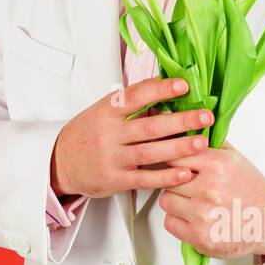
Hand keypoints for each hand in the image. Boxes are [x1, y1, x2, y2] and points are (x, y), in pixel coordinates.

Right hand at [50, 77, 214, 199]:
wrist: (59, 162)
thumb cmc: (87, 134)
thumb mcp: (102, 112)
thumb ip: (130, 104)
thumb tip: (165, 89)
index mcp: (106, 111)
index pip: (136, 96)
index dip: (161, 89)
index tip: (183, 85)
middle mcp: (109, 133)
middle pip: (150, 126)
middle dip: (181, 120)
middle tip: (206, 116)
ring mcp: (111, 158)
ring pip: (150, 152)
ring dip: (179, 147)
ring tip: (202, 142)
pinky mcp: (114, 180)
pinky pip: (144, 178)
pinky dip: (166, 176)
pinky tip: (185, 172)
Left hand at [157, 141, 264, 258]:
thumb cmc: (251, 191)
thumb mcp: (235, 159)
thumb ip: (210, 145)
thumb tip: (186, 133)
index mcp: (217, 165)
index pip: (175, 155)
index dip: (172, 161)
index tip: (173, 165)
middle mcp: (209, 188)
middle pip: (167, 179)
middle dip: (175, 182)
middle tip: (188, 187)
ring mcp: (203, 213)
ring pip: (165, 201)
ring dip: (175, 202)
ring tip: (192, 203)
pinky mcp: (199, 236)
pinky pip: (169, 222)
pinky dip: (178, 221)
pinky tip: (192, 218)